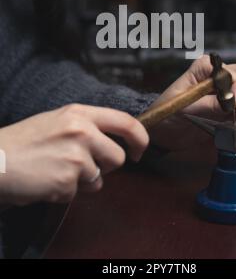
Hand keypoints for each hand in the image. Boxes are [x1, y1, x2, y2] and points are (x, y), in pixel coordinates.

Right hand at [0, 104, 148, 205]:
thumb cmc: (24, 141)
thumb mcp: (58, 120)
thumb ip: (86, 126)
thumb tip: (112, 140)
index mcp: (80, 113)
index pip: (125, 122)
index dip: (140, 138)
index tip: (139, 151)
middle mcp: (82, 132)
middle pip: (117, 157)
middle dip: (106, 166)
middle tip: (83, 165)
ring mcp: (76, 157)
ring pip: (99, 179)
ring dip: (83, 181)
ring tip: (57, 171)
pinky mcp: (67, 181)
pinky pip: (78, 193)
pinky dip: (65, 192)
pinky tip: (47, 180)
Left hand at [149, 55, 235, 149]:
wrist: (165, 132)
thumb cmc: (168, 113)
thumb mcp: (185, 108)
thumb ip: (209, 104)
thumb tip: (232, 103)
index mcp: (205, 67)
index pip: (231, 71)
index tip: (235, 104)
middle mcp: (219, 74)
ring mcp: (227, 89)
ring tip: (233, 121)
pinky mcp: (231, 106)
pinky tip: (235, 124)